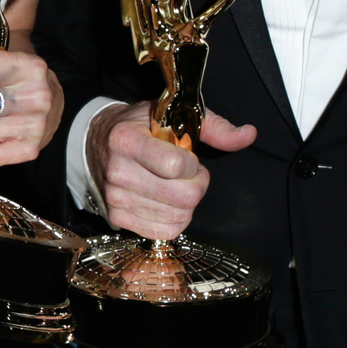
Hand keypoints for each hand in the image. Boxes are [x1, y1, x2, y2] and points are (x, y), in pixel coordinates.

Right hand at [85, 100, 256, 239]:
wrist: (99, 143)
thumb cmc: (142, 128)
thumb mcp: (174, 116)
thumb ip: (214, 127)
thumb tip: (247, 135)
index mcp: (127, 139)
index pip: (175, 166)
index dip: (192, 165)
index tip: (188, 156)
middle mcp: (118, 170)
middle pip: (183, 197)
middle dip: (197, 185)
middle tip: (188, 174)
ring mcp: (116, 197)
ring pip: (177, 217)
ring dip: (186, 203)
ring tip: (175, 185)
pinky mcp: (118, 217)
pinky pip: (164, 231)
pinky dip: (175, 219)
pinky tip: (167, 201)